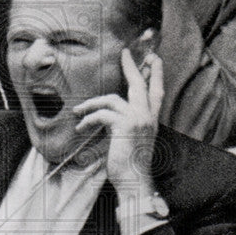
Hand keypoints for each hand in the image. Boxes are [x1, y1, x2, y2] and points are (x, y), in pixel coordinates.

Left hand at [73, 50, 163, 193]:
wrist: (135, 181)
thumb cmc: (131, 165)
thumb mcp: (132, 140)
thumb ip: (126, 124)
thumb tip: (110, 115)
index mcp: (151, 119)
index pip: (157, 92)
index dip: (156, 74)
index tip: (154, 59)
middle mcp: (147, 116)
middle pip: (140, 84)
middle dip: (131, 67)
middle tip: (124, 53)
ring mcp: (138, 119)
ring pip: (112, 99)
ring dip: (91, 104)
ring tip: (78, 112)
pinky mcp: (124, 125)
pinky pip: (102, 114)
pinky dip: (88, 119)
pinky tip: (80, 127)